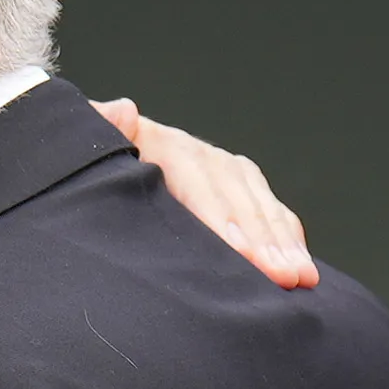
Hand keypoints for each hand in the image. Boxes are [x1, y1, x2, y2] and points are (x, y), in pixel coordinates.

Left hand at [94, 98, 317, 289]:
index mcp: (160, 145)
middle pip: (237, 198)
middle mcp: (198, 155)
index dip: (223, 219)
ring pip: (260, 205)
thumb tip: (123, 110)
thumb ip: (100, 129)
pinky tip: (302, 266)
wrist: (96, 147)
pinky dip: (287, 237)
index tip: (245, 254)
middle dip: (265, 240)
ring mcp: (220, 170)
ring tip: (303, 278)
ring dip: (284, 243)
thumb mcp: (86, 145)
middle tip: (286, 277)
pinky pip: (269, 211)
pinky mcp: (235, 187)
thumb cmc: (88, 160)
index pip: (198, 182)